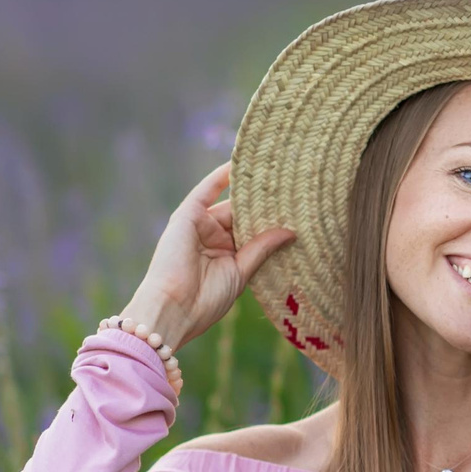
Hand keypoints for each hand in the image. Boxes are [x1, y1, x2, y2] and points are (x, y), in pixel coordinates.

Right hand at [123, 160, 295, 349]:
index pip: (251, 232)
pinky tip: (239, 162)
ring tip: (277, 171)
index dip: (270, 221)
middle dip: (264, 205)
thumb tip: (290, 231)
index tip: (296, 210)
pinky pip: (206, 190)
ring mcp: (198, 225)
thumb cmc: (206, 300)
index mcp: (224, 255)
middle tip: (294, 188)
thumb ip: (261, 248)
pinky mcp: (186, 216)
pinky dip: (221, 176)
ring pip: (230, 202)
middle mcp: (211, 237)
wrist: (174, 309)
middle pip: (242, 215)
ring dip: (250, 189)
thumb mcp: (241, 272)